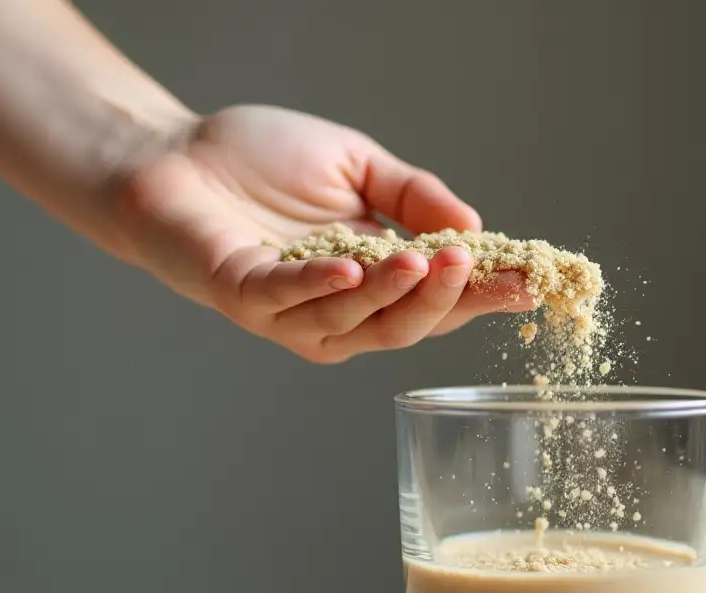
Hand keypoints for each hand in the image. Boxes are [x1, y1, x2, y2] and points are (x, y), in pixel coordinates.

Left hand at [113, 105, 529, 362]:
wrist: (173, 155)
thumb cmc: (258, 161)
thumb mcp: (356, 167)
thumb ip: (412, 194)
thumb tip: (477, 226)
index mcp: (371, 279)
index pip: (439, 296)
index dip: (485, 291)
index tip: (533, 279)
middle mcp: (336, 309)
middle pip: (405, 325)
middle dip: (447, 299)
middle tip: (477, 265)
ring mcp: (289, 312)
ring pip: (354, 324)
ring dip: (394, 295)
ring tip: (426, 258)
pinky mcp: (243, 296)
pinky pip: (288, 301)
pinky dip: (321, 289)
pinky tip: (352, 269)